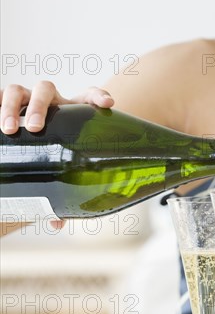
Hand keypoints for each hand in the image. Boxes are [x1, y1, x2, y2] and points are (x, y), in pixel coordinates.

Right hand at [0, 81, 112, 232]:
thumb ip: (65, 194)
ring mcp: (26, 102)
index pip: (89, 96)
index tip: (107, 105)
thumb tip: (56, 223)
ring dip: (12, 106)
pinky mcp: (9, 107)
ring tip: (8, 128)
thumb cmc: (60, 156)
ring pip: (18, 91)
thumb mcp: (65, 171)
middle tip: (32, 127)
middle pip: (45, 90)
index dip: (99, 96)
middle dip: (38, 105)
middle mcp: (51, 103)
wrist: (44, 146)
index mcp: (73, 112)